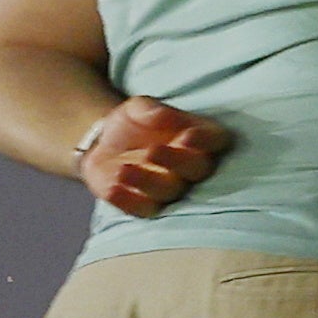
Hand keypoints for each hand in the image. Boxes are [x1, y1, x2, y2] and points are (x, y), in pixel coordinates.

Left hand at [77, 97, 226, 217]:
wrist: (103, 144)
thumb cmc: (131, 122)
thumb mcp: (137, 108)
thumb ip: (150, 109)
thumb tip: (161, 115)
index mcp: (198, 137)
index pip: (214, 140)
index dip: (205, 141)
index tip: (188, 137)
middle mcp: (190, 166)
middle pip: (196, 170)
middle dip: (176, 161)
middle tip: (152, 151)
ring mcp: (169, 188)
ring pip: (169, 192)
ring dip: (147, 183)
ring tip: (123, 170)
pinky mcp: (145, 204)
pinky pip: (143, 209)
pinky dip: (128, 202)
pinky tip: (112, 190)